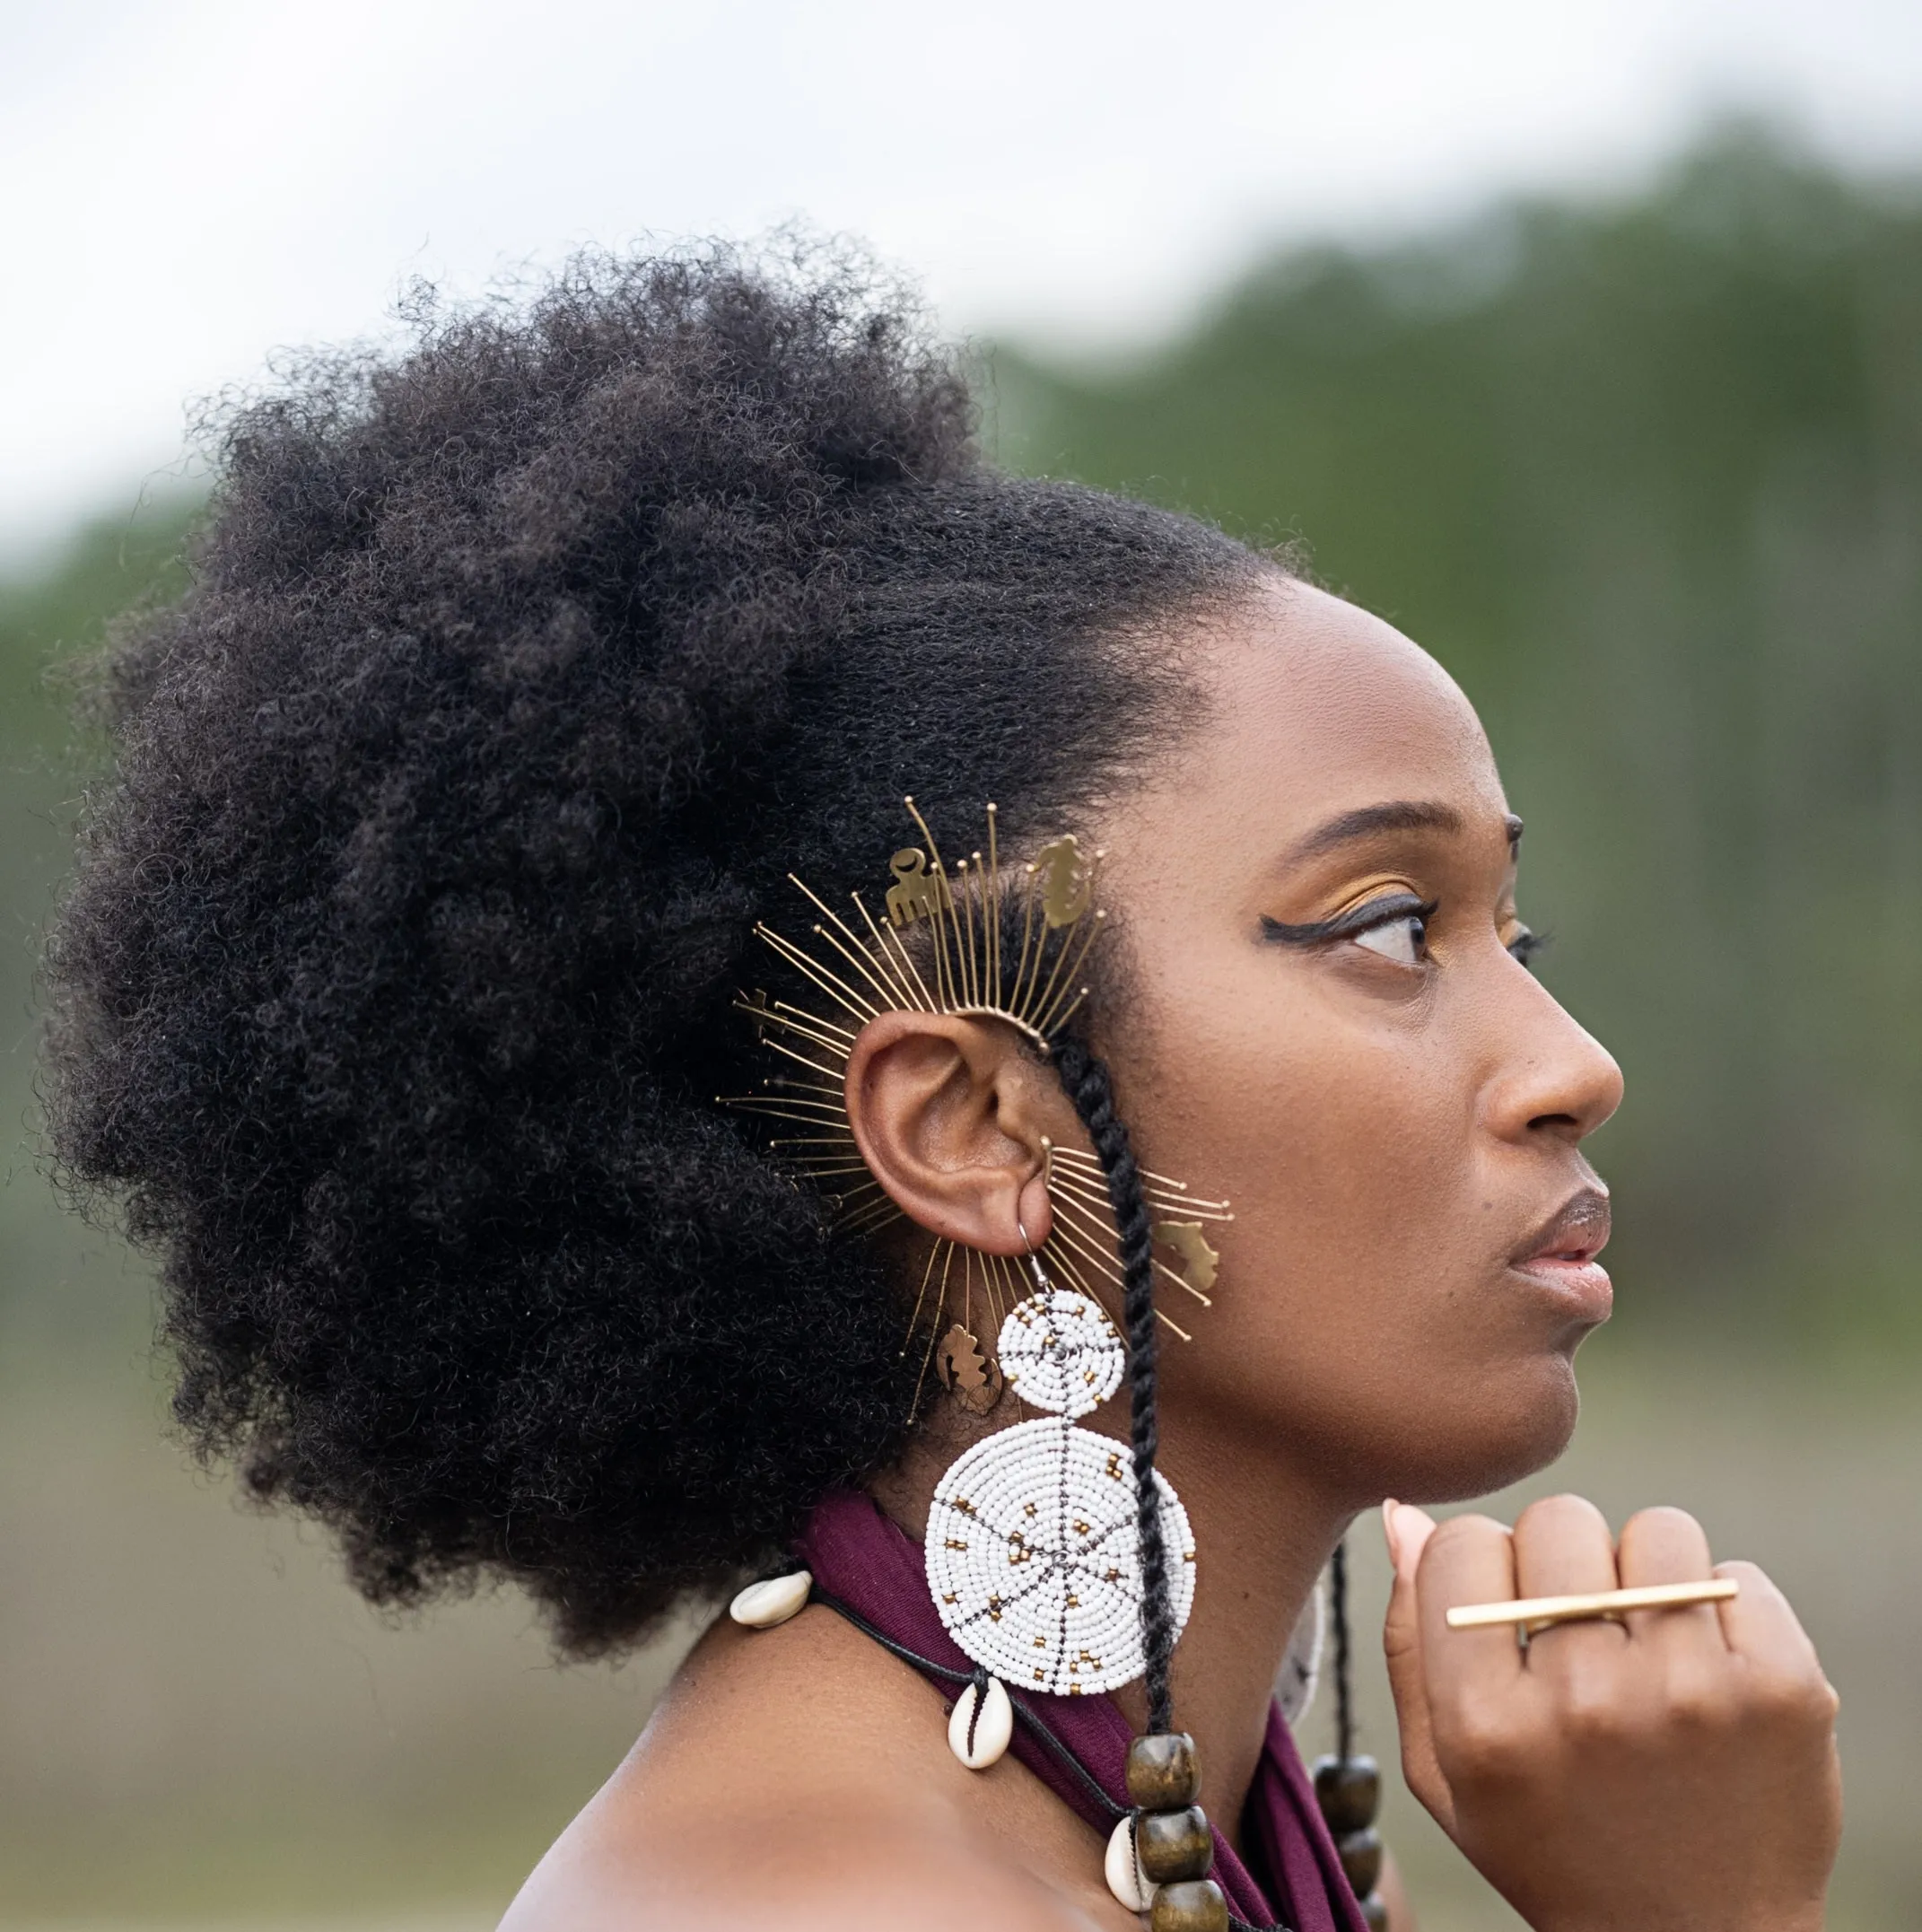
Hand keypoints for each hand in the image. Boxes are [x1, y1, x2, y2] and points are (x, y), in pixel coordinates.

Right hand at [1381, 1495, 1840, 1931]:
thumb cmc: (1552, 1846)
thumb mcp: (1444, 1771)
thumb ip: (1411, 1639)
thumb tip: (1406, 1515)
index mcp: (1486, 1723)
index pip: (1465, 1541)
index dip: (1483, 1567)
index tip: (1510, 1616)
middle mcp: (1584, 1703)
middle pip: (1559, 1520)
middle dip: (1564, 1562)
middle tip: (1582, 1633)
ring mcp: (1691, 1695)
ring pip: (1656, 1532)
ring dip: (1648, 1576)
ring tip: (1648, 1646)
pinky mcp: (1783, 1694)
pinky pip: (1739, 1577)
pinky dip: (1726, 1612)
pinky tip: (1712, 1674)